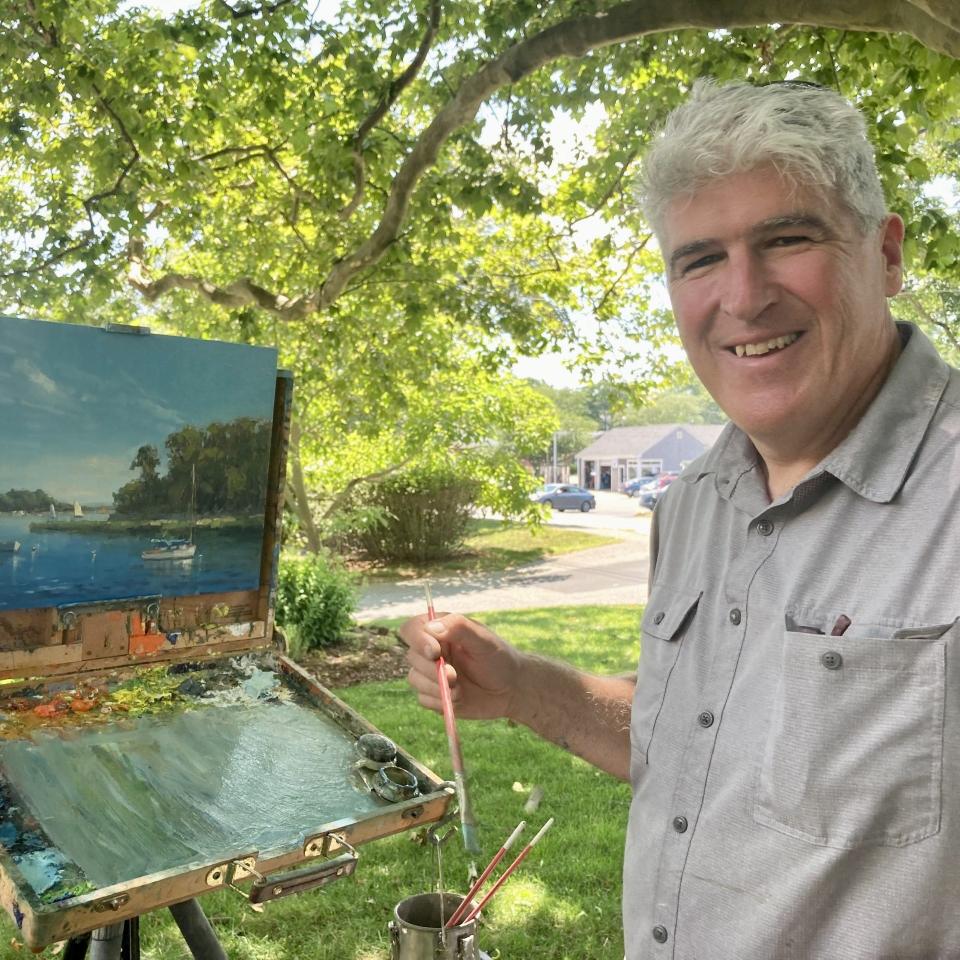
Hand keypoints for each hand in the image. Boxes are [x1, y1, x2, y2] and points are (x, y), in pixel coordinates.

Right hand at [399, 612, 523, 720]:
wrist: (511, 690)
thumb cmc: (500, 659)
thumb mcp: (484, 640)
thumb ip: (459, 628)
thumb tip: (431, 627)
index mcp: (441, 631)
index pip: (412, 628)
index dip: (417, 640)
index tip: (435, 652)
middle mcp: (432, 651)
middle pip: (412, 656)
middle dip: (432, 670)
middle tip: (454, 676)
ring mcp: (431, 673)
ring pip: (415, 679)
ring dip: (437, 687)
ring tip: (460, 689)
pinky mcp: (434, 695)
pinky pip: (423, 699)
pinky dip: (440, 701)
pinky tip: (459, 698)